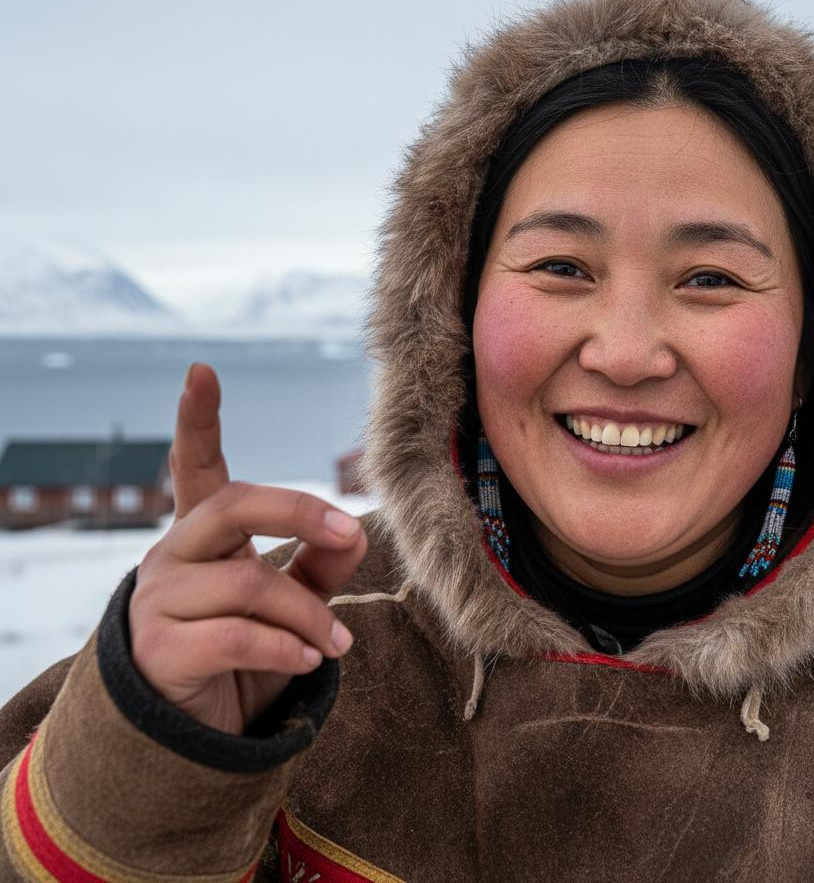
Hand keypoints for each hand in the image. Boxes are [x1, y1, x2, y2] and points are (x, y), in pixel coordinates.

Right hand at [128, 362, 365, 733]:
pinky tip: (310, 660)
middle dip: (299, 511)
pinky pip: (238, 635)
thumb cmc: (244, 653)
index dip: (197, 419)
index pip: (194, 466)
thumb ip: (321, 562)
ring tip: (336, 642)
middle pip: (235, 505)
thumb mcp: (290, 603)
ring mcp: (159, 602)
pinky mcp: (161, 650)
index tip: (201, 371)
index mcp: (202, 534)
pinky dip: (288, 647)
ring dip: (309, 615)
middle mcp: (171, 556)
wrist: (193, 738)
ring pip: (250, 582)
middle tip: (349, 530)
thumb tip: (357, 531)